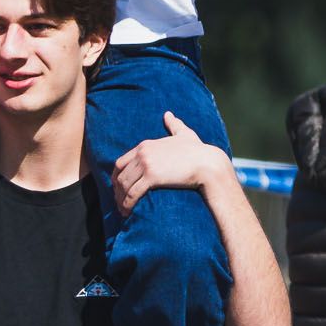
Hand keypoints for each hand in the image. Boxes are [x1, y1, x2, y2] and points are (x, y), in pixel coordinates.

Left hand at [113, 113, 229, 214]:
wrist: (208, 163)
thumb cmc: (198, 151)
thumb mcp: (184, 134)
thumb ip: (174, 124)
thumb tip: (168, 113)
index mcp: (145, 145)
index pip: (121, 162)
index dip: (117, 176)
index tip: (118, 187)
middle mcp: (143, 153)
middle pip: (120, 174)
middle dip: (117, 190)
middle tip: (118, 201)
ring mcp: (146, 164)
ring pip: (124, 185)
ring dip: (120, 199)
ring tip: (123, 211)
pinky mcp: (152, 177)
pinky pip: (133, 193)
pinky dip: (127, 204)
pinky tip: (128, 212)